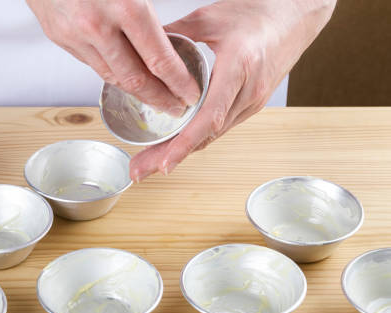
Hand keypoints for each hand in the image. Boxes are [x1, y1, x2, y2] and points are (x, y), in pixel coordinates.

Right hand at [26, 0, 201, 114]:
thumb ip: (148, 11)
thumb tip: (169, 40)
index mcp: (125, 6)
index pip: (159, 60)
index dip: (178, 82)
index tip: (190, 94)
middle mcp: (98, 26)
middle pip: (135, 79)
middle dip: (159, 98)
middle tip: (174, 107)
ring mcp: (75, 35)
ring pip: (112, 76)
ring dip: (135, 92)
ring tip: (153, 98)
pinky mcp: (60, 37)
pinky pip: (92, 63)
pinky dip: (112, 73)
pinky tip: (125, 76)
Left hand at [129, 0, 336, 181]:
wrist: (296, 16)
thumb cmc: (258, 12)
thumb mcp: (209, 17)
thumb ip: (174, 33)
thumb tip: (141, 46)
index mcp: (239, 67)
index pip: (210, 116)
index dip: (185, 143)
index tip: (164, 162)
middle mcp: (248, 91)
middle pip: (206, 134)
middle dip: (171, 156)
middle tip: (140, 172)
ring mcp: (252, 101)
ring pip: (212, 135)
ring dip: (180, 152)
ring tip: (148, 165)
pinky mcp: (251, 104)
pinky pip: (219, 126)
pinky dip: (195, 139)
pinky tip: (174, 147)